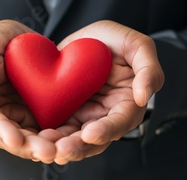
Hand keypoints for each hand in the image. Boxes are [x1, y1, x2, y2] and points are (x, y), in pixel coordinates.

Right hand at [0, 20, 56, 162]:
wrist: (17, 39)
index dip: (3, 131)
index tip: (16, 140)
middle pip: (11, 137)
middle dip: (28, 147)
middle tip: (47, 151)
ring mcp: (18, 115)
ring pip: (29, 138)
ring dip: (42, 147)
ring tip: (60, 150)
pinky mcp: (36, 113)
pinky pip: (45, 130)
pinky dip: (55, 138)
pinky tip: (67, 141)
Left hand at [40, 20, 163, 164]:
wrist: (89, 38)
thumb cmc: (118, 41)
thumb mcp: (139, 46)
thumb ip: (149, 69)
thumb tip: (144, 97)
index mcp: (128, 104)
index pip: (120, 122)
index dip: (106, 130)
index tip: (90, 133)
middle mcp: (106, 115)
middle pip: (95, 139)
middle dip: (78, 147)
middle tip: (61, 149)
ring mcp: (85, 115)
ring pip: (73, 139)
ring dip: (60, 146)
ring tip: (46, 147)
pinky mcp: (65, 112)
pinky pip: (56, 127)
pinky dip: (47, 135)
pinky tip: (36, 136)